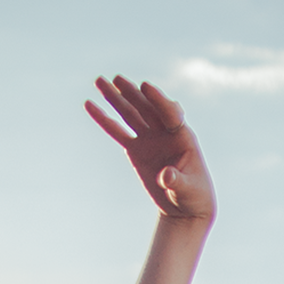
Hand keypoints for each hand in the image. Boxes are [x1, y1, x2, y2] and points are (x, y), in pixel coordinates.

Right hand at [85, 76, 215, 223]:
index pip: (170, 112)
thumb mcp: (188, 190)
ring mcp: (149, 138)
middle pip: (147, 108)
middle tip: (116, 79)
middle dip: (132, 93)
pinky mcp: (135, 148)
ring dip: (115, 98)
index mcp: (183, 136)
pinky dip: (104, 119)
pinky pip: (117, 131)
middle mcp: (164, 132)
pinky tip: (90, 105)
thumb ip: (177, 181)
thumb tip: (166, 176)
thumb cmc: (193, 196)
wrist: (184, 205)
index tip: (145, 87)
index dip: (158, 99)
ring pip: (130, 114)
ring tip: (99, 81)